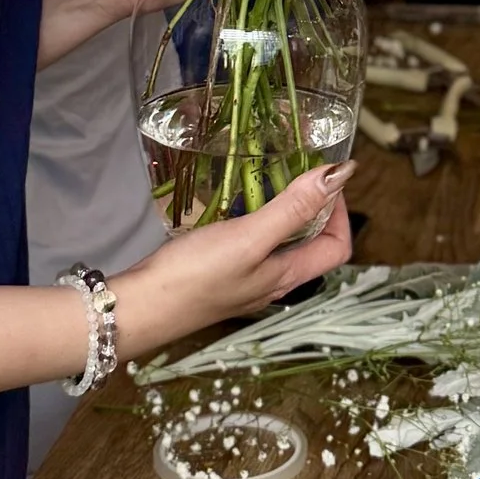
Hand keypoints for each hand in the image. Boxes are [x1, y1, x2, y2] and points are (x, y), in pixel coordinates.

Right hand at [115, 164, 355, 359]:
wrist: (138, 308)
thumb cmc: (196, 276)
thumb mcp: (250, 237)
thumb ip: (293, 208)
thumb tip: (341, 176)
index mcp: (287, 277)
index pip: (336, 248)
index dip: (339, 212)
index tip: (324, 178)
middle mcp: (270, 282)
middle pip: (308, 244)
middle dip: (310, 206)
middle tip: (295, 170)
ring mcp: (243, 280)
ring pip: (276, 243)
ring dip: (279, 210)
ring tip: (265, 179)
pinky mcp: (217, 275)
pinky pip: (247, 243)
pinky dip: (250, 218)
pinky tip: (231, 203)